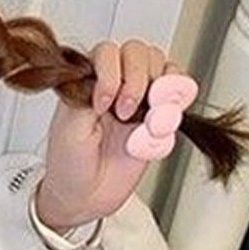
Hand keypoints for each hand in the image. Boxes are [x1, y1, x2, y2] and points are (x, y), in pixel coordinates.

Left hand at [35, 38, 196, 229]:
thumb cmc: (69, 164)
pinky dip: (178, 103)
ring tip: (147, 119)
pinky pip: (179, 95)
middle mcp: (115, 84)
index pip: (108, 52)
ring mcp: (138, 99)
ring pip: (163, 68)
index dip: (111, 73)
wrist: (85, 197)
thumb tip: (106, 78)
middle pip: (139, 52)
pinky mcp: (157, 118)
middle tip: (125, 113)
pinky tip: (160, 123)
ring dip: (161, 90)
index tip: (103, 104)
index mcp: (87, 81)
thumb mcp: (69, 129)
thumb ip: (87, 97)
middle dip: (137, 79)